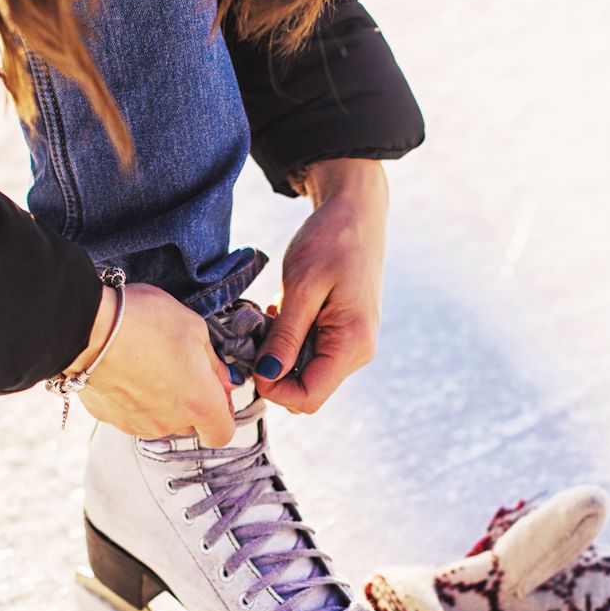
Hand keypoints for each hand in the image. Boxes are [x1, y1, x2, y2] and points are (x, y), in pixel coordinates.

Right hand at [74, 282, 235, 444]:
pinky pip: (130, 412)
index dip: (223, 412)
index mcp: (199, 403)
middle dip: (190, 401)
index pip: (222, 432)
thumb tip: (224, 381)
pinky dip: (132, 396)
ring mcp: (137, 424)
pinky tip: (125, 368)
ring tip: (148, 363)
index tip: (216, 391)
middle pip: (190, 424)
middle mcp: (169, 423)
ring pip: (159, 418)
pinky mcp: (110, 418)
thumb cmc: (146, 322)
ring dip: (160, 399)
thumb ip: (213, 362)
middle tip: (179, 365)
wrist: (88, 328)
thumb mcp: (194, 329)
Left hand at [255, 158, 387, 413]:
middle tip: (259, 331)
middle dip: (275, 370)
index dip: (274, 388)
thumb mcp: (301, 286)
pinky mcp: (342, 334)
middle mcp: (357, 353)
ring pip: (304, 372)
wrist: (355, 212)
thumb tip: (267, 376)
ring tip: (275, 314)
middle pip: (305, 390)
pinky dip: (289, 340)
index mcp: (352, 345)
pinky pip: (309, 353)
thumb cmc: (331, 241)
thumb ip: (286, 336)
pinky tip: (286, 310)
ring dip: (280, 353)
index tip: (252, 358)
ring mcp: (351, 345)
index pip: (308, 398)